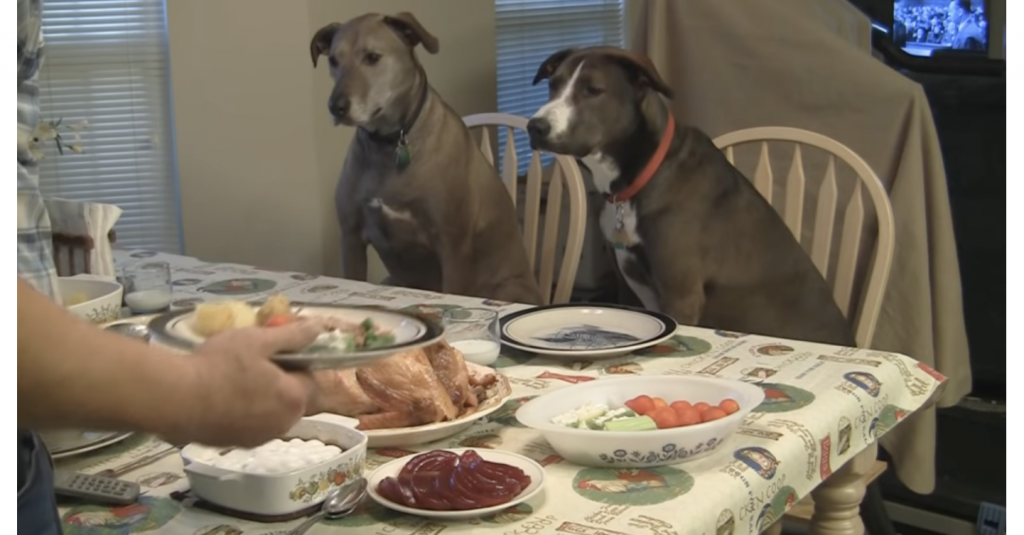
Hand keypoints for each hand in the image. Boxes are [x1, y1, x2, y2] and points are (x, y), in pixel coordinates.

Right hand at [165, 320, 323, 446]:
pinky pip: (250, 423)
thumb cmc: (220, 365)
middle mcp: (284, 424)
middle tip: (250, 362)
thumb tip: (319, 328)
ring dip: (260, 396)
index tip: (271, 351)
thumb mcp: (258, 340)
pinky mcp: (238, 445)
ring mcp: (260, 438)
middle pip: (290, 396)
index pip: (308, 376)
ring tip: (232, 378)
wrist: (176, 399)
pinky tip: (221, 397)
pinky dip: (243, 411)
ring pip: (270, 411)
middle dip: (277, 380)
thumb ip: (293, 335)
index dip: (293, 361)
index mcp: (295, 399)